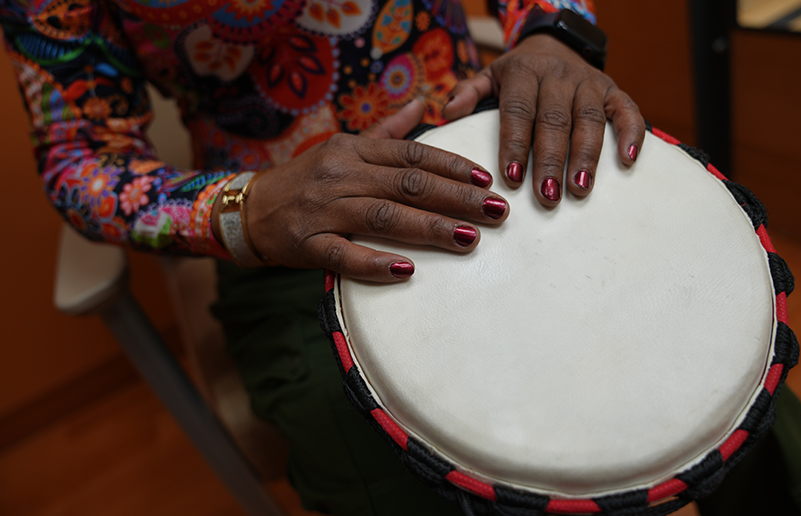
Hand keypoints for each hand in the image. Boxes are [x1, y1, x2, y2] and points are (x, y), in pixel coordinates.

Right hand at [241, 99, 509, 281]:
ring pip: (383, 216)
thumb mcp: (343, 148)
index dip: (451, 165)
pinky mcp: (306, 243)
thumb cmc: (305, 180)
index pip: (411, 153)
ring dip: (429, 228)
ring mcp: (323, 209)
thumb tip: (424, 103)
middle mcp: (341, 174)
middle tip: (496, 212)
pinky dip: (374, 263)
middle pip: (407, 184)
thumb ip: (385, 131)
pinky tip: (406, 271)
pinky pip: (343, 255)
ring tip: (468, 239)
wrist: (248, 210)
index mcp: (353, 150)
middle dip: (456, 198)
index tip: (487, 180)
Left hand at [443, 34, 645, 205]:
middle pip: (555, 121)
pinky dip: (631, 133)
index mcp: (524, 73)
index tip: (510, 178)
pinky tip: (628, 160)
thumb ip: (468, 93)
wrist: (555, 44)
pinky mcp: (614, 90)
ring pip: (590, 120)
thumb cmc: (518, 75)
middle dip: (550, 161)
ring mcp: (589, 83)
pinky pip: (627, 111)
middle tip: (546, 196)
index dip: (515, 144)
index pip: (518, 111)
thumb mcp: (489, 76)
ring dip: (587, 156)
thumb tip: (447, 112)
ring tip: (580, 188)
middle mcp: (559, 76)